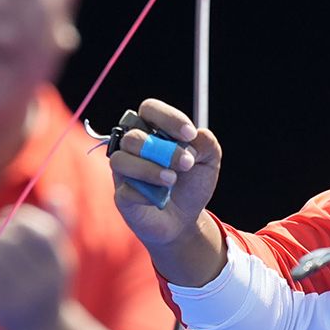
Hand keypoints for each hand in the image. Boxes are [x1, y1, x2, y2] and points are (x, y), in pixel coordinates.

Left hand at [0, 202, 73, 329]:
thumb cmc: (49, 285)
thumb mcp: (60, 256)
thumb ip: (60, 225)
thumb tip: (58, 192)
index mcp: (61, 265)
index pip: (38, 229)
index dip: (20, 218)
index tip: (10, 219)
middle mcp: (45, 281)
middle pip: (12, 240)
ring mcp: (24, 297)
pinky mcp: (4, 308)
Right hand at [107, 99, 225, 280]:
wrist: (185, 220)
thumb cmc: (192, 184)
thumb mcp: (208, 160)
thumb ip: (206, 142)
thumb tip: (195, 135)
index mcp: (153, 130)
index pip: (149, 109)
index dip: (168, 118)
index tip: (189, 135)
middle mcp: (133, 147)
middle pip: (133, 136)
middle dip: (162, 149)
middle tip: (186, 164)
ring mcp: (124, 171)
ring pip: (121, 160)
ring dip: (149, 169)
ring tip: (172, 180)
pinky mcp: (121, 196)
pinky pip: (125, 189)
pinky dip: (145, 193)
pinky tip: (160, 199)